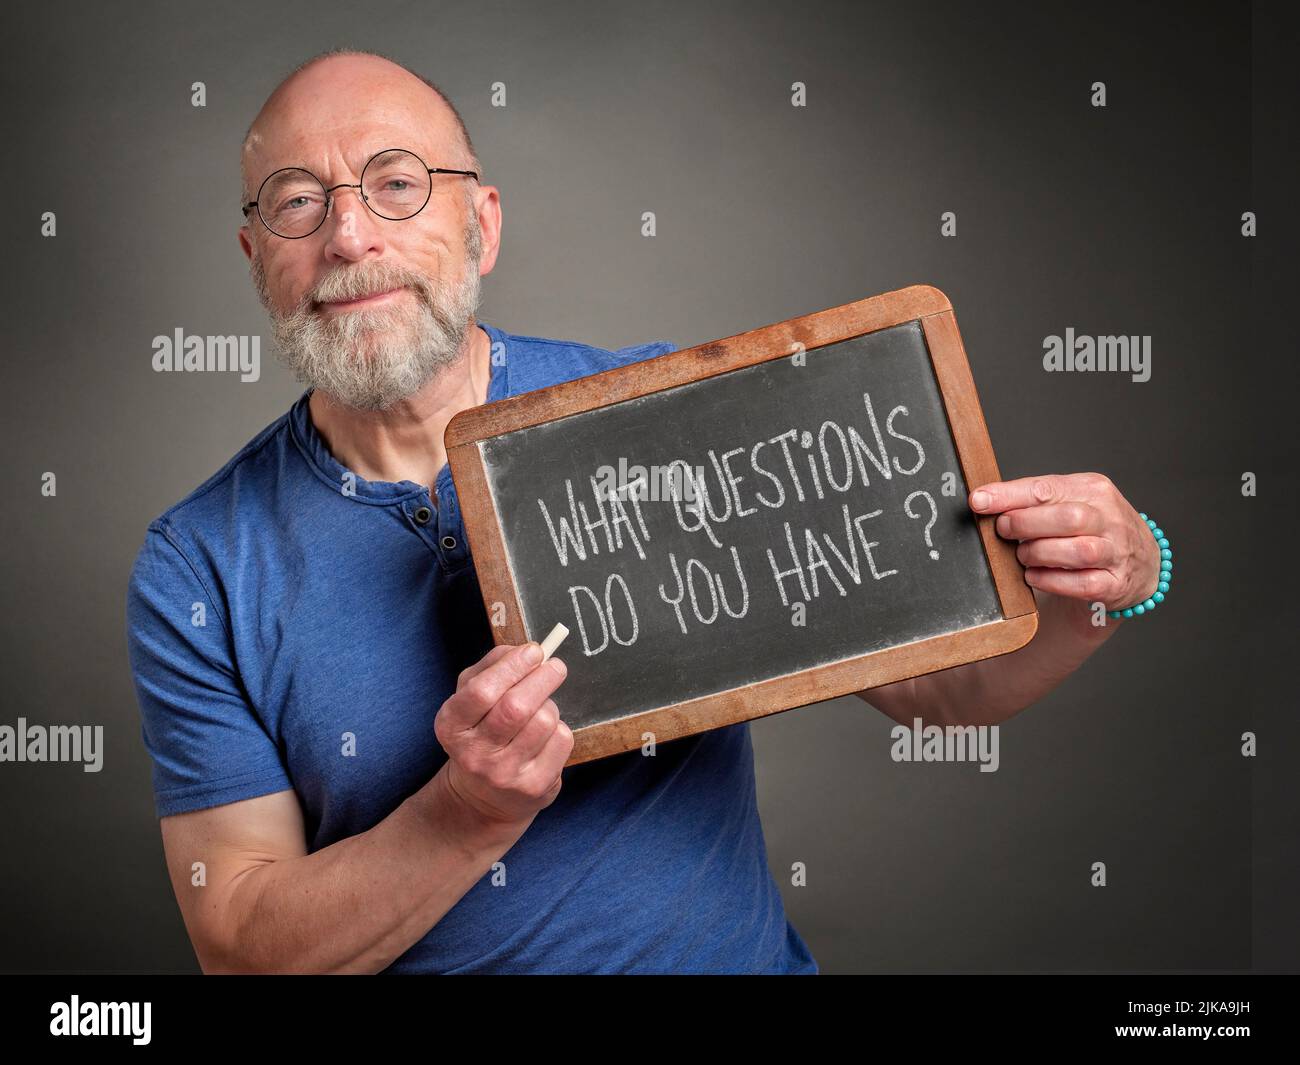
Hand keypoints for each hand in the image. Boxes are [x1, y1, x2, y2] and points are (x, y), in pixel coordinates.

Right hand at [434, 642, 572, 827]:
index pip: (481, 692)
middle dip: (543, 679)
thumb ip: (492, 665)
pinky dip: (560, 728)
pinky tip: (546, 735)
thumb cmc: (481, 730)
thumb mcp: (470, 695)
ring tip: (542, 709)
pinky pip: (561, 740)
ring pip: (544, 721)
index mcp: (451, 725)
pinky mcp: (534, 787)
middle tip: (555, 666)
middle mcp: (473, 754)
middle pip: (516, 707)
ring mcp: (504, 774)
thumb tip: (527, 650)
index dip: (512, 667)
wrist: (484, 795)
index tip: (534, 651)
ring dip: (550, 705)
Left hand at [968, 472, 1161, 612]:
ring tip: (1022, 555)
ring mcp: (1117, 552)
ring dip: (1039, 554)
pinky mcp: (1116, 583)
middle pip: (1067, 517)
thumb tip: (983, 500)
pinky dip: (1051, 581)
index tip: (978, 501)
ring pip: (1077, 551)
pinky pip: (1082, 584)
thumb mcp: (1070, 502)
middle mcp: (1110, 518)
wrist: (1141, 561)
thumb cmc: (1092, 528)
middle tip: (1003, 530)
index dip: (1009, 495)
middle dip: (1025, 524)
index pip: (1047, 488)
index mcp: (1093, 490)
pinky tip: (1034, 576)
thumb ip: (1034, 501)